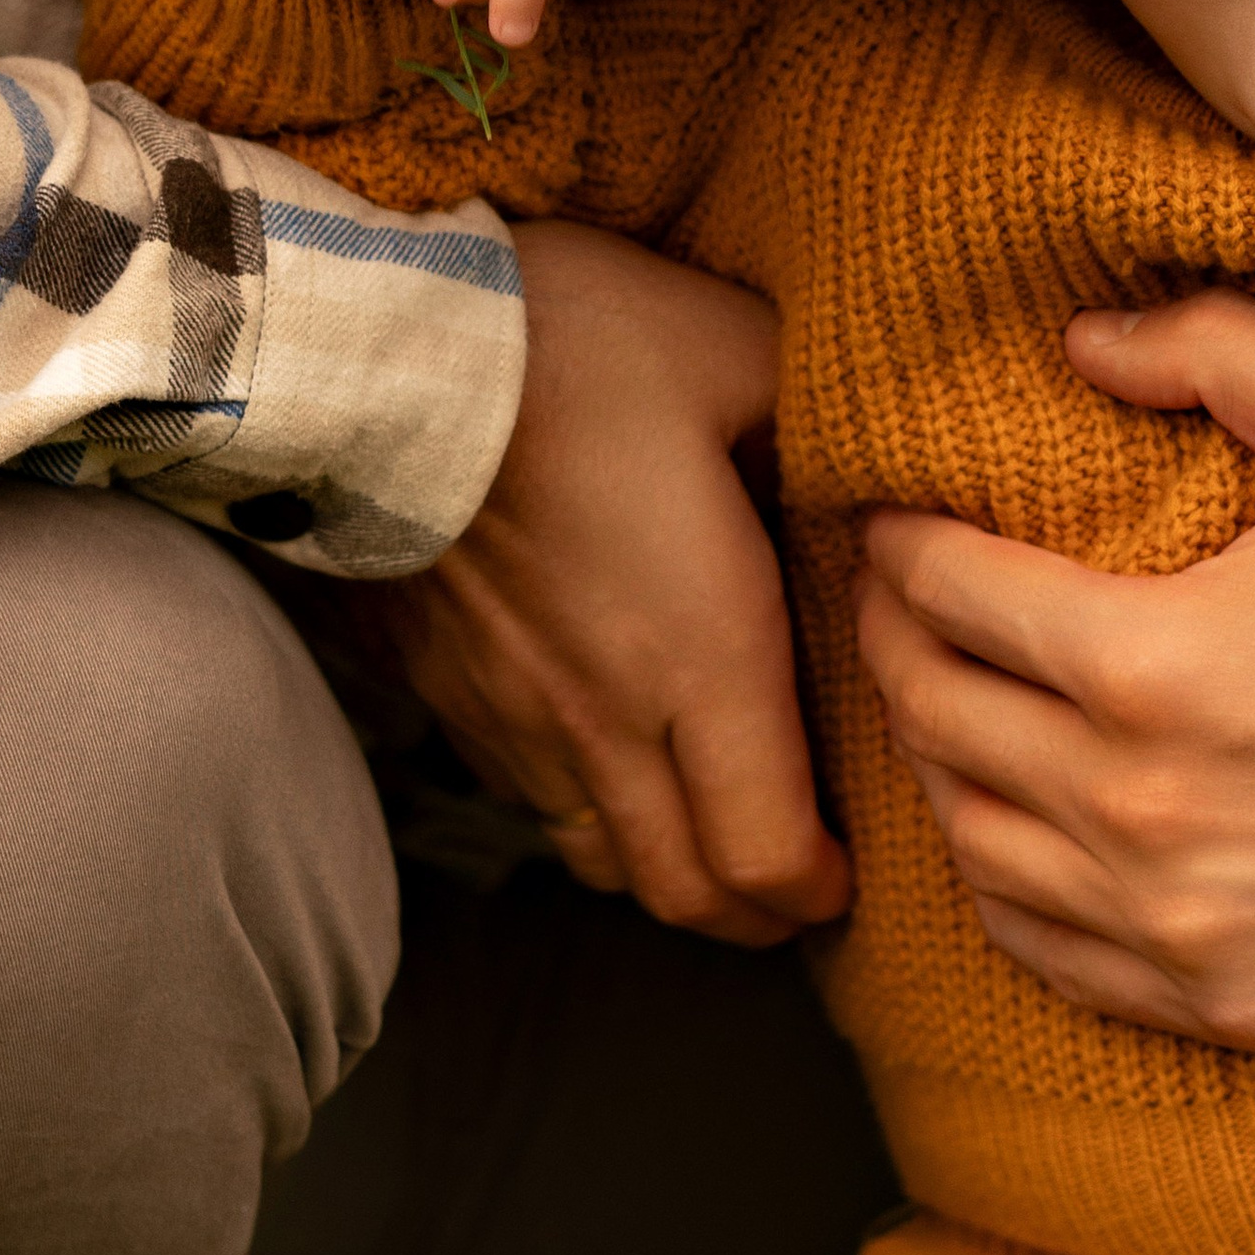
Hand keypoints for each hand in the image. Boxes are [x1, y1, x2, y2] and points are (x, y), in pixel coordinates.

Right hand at [358, 221, 848, 940]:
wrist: (374, 346)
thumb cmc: (573, 339)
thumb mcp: (742, 350)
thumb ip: (825, 423)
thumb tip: (881, 461)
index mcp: (701, 653)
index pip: (763, 854)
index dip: (816, 891)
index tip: (850, 869)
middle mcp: (607, 716)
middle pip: (685, 894)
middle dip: (757, 915)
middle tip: (802, 884)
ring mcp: (516, 714)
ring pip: (600, 860)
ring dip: (668, 872)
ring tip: (714, 836)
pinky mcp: (449, 689)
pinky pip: (529, 799)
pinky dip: (588, 814)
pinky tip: (617, 760)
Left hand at [856, 291, 1254, 1047]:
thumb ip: (1216, 351)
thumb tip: (1080, 341)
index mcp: (1154, 668)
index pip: (949, 598)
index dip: (903, 546)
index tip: (897, 521)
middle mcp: (1141, 815)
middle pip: (937, 718)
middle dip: (898, 643)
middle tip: (901, 598)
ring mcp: (1178, 926)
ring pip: (970, 842)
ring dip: (940, 761)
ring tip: (950, 699)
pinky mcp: (1222, 1002)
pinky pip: (1045, 948)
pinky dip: (1004, 879)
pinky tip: (1016, 821)